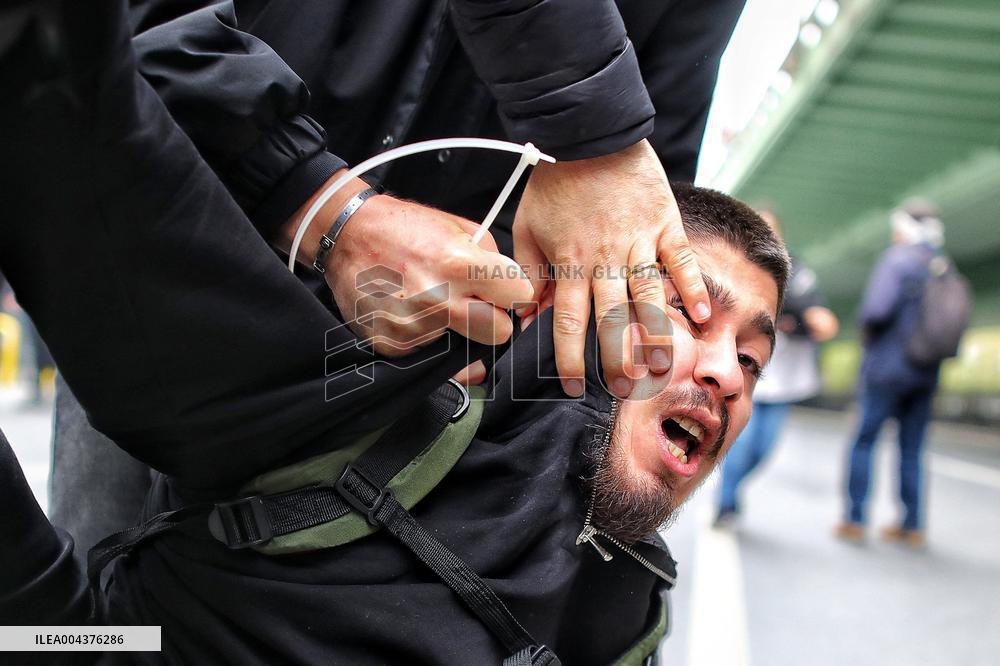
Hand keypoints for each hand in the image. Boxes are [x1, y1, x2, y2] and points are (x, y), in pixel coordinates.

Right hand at [280, 171, 531, 356]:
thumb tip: (511, 288)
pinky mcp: (392, 345)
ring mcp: (413, 327)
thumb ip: (491, 257)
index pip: (518, 296)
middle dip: (492, 320)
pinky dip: (426, 336)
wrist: (346, 235)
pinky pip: (429, 353)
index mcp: (458, 263)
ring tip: (431, 300)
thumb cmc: (403, 228)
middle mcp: (437, 299)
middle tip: (474, 304)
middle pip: (499, 333)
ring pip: (463, 346)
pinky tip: (412, 311)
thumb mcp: (457, 226)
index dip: (512, 292)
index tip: (501, 291)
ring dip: (454, 328)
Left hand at [512, 139, 709, 396]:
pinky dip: (690, 286)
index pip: (570, 321)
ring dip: (655, 334)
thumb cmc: (554, 182)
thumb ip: (529, 271)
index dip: (570, 358)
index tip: (571, 387)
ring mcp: (638, 241)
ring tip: (661, 367)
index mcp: (570, 262)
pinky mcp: (664, 223)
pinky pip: (679, 259)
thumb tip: (528, 311)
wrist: (589, 132)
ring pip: (648, 296)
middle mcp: (606, 258)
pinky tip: (700, 315)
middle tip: (625, 389)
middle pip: (612, 318)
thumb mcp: (527, 226)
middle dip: (617, 358)